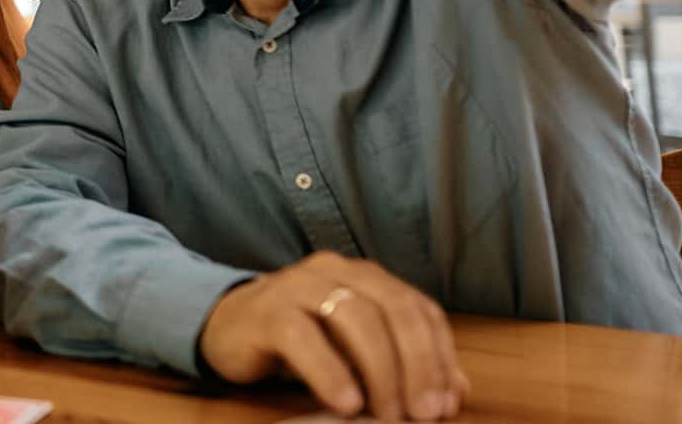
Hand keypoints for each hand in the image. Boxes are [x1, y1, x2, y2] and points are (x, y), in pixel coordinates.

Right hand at [198, 251, 466, 421]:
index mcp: (365, 277)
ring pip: (355, 317)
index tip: (448, 402)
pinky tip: (346, 402)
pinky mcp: (266, 310)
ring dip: (380, 371)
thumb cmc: (300, 340)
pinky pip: (303, 337)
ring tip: (387, 414)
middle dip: (418, 365)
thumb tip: (455, 391)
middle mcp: (336, 271)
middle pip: (393, 310)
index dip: (440, 356)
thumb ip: (402, 362)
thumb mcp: (355, 351)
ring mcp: (298, 286)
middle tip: (425, 414)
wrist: (226, 326)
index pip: (418, 309)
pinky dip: (330, 372)